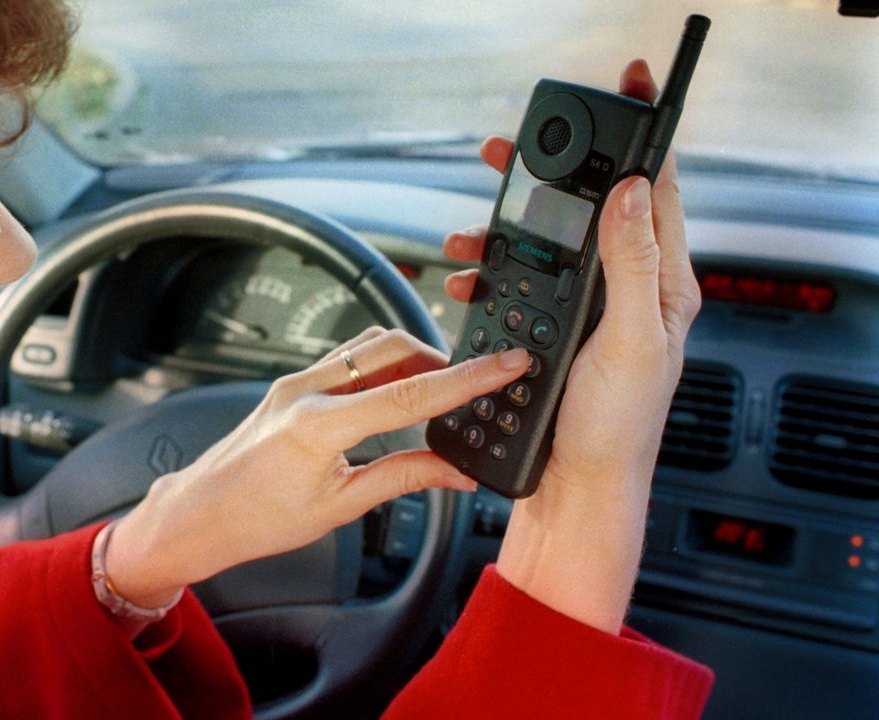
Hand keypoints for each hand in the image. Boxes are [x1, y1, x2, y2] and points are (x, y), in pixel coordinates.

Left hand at [105, 329, 528, 607]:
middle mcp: (306, 390)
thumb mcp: (340, 506)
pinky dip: (380, 367)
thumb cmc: (257, 518)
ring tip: (437, 392)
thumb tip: (457, 472)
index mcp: (320, 425)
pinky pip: (346, 359)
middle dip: (441, 360)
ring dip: (410, 359)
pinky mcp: (291, 385)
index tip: (506, 364)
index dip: (469, 378)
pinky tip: (396, 393)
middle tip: (472, 386)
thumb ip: (404, 478)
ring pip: (369, 346)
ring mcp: (295, 382)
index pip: (413, 392)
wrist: (200, 514)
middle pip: (394, 349)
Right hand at [443, 59, 701, 631]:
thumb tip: (631, 192)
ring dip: (505, 233)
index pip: (657, 197)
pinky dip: (488, 274)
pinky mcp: (549, 335)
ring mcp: (584, 315)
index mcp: (660, 289)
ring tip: (469, 233)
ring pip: (545, 247)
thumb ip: (630, 265)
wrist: (572, 492)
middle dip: (550, 180)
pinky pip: (517, 285)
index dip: (638, 145)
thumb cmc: (612, 431)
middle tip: (510, 155)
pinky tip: (466, 278)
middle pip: (592, 212)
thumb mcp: (629, 342)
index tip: (618, 101)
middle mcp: (624, 295)